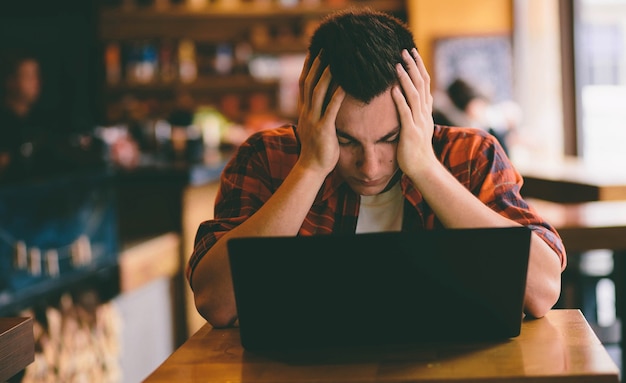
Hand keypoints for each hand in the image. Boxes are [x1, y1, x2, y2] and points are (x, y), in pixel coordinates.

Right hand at [295, 51, 345, 174]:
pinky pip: (330, 109)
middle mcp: (306, 112)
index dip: (308, 67)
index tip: (314, 52)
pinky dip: (337, 95)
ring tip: (335, 60)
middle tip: (325, 48)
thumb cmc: (316, 149)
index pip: (303, 84)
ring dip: (326, 75)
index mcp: (304, 111)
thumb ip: (316, 115)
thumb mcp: (313, 128)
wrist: (311, 168)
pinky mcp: (323, 129)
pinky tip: (345, 85)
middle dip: (316, 65)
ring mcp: (313, 120)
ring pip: (317, 92)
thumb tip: (322, 105)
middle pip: (309, 83)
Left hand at [392, 48, 436, 176]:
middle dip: (413, 66)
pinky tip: (393, 90)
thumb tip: (407, 98)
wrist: (423, 168)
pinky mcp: (411, 132)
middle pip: (421, 84)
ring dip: (406, 79)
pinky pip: (405, 113)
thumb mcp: (417, 126)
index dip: (419, 67)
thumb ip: (414, 112)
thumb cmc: (416, 149)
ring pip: (414, 95)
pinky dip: (400, 100)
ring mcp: (418, 122)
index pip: (424, 83)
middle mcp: (424, 113)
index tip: (412, 52)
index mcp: (425, 110)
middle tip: (404, 50)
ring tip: (398, 64)